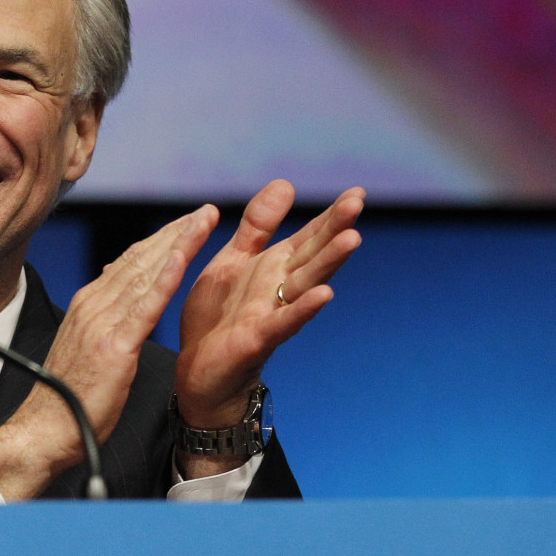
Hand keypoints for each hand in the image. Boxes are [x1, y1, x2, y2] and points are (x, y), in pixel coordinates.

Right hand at [0, 205, 219, 498]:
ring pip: (146, 273)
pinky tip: (182, 257)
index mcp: (88, 305)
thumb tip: (115, 293)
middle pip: (140, 259)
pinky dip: (164, 278)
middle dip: (175, 232)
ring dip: (178, 243)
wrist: (45, 428)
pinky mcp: (115, 346)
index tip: (186, 223)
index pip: (128, 263)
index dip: (160, 241)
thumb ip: (102, 319)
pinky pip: (145, 305)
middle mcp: (93, 305)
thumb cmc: (67, 398)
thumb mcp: (85, 347)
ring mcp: (103, 323)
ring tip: (204, 221)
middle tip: (206, 211)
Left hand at [176, 180, 364, 437]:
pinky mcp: (258, 338)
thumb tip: (286, 183)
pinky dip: (304, 309)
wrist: (198, 372)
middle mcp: (280, 288)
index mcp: (273, 267)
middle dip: (334, 229)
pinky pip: (284, 322)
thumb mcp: (233, 261)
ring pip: (306, 284)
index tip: (357, 192)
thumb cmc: (218, 317)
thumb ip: (257, 227)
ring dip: (329, 262)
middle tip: (358, 202)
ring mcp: (272, 313)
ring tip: (353, 238)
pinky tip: (325, 295)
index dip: (329, 216)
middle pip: (313, 255)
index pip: (308, 237)